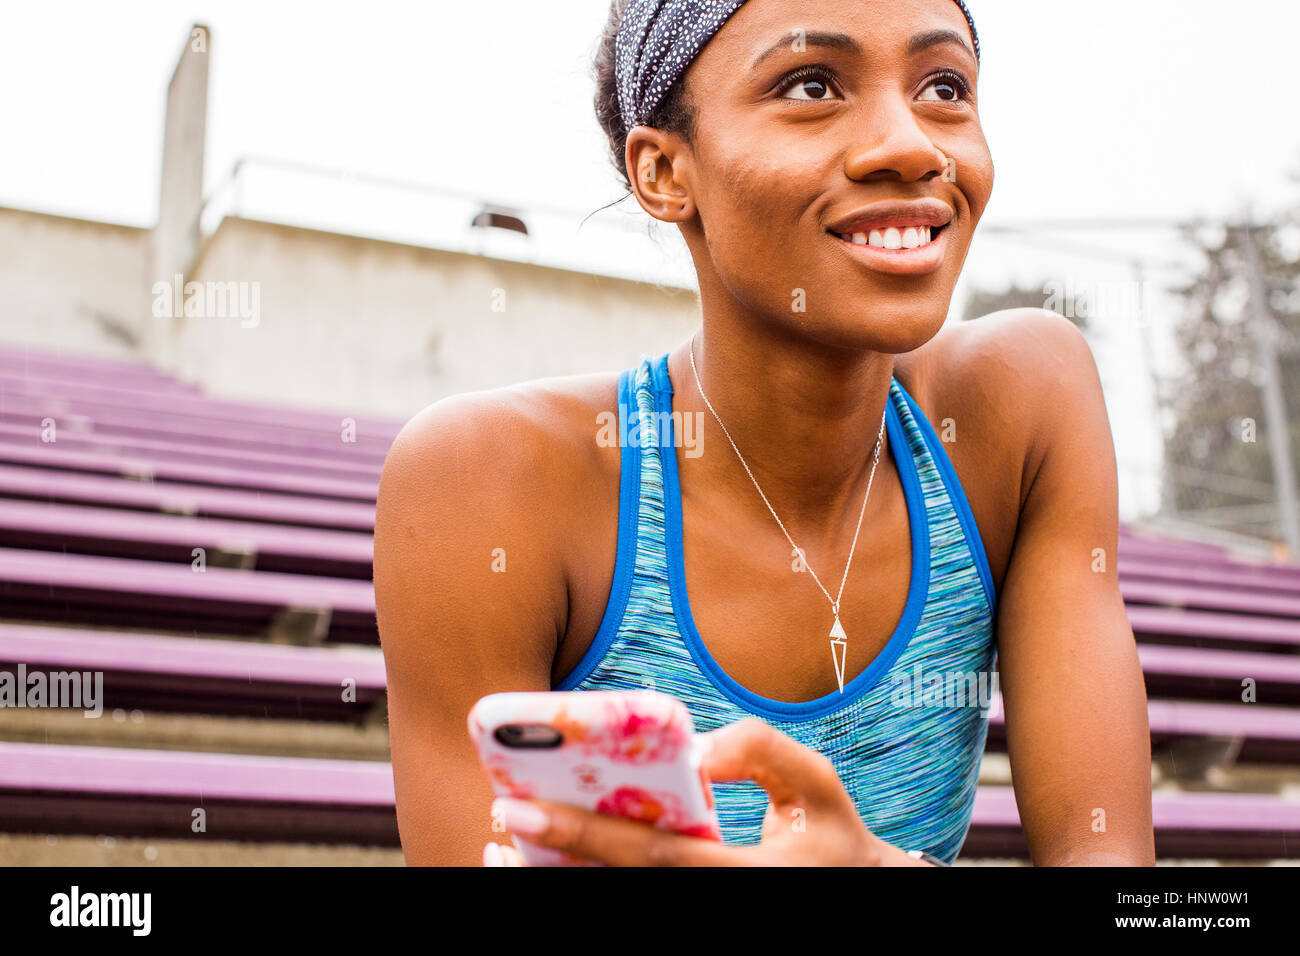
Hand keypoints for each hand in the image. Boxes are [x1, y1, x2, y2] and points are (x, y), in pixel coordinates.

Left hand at [483, 718, 931, 865]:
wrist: (856, 892)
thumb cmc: (831, 836)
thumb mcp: (815, 784)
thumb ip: (762, 750)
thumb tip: (697, 747)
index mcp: (741, 876)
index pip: (650, 857)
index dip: (582, 835)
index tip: (520, 809)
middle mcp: (710, 901)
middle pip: (617, 886)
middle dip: (552, 858)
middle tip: (499, 819)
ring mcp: (697, 910)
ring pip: (616, 898)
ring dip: (555, 877)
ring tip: (501, 850)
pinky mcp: (690, 907)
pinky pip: (628, 898)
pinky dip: (582, 882)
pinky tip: (543, 864)